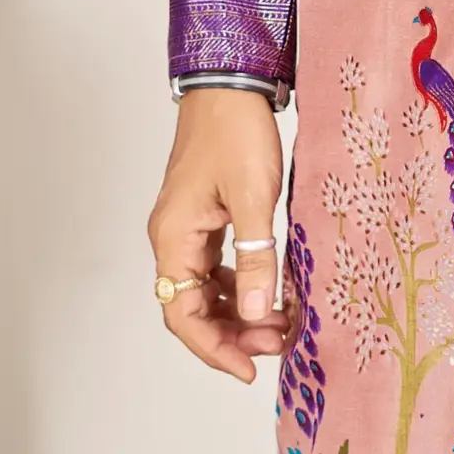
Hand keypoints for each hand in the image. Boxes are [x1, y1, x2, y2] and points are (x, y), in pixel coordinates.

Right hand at [148, 89, 293, 380]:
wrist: (230, 84)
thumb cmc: (236, 131)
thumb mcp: (254, 197)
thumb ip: (257, 255)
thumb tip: (256, 311)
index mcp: (173, 237)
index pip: (182, 314)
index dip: (214, 349)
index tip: (249, 369)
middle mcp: (172, 237)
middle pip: (192, 308)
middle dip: (234, 333)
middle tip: (278, 342)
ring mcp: (187, 228)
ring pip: (206, 290)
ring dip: (240, 310)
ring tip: (281, 322)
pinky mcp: (205, 216)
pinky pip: (217, 266)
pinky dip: (242, 283)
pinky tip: (272, 289)